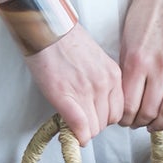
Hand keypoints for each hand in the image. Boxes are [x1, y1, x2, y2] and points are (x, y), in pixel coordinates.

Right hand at [24, 25, 123, 146]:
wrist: (45, 27)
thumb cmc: (64, 41)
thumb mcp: (95, 61)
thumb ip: (101, 83)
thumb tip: (97, 107)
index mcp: (113, 75)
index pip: (118, 112)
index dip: (103, 117)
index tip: (92, 115)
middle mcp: (105, 84)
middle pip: (106, 123)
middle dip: (92, 124)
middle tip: (78, 117)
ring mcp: (87, 91)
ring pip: (94, 129)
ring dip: (82, 128)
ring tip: (69, 117)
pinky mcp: (67, 96)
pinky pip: (80, 127)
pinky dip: (76, 136)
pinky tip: (70, 134)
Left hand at [119, 0, 162, 132]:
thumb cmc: (144, 15)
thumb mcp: (125, 43)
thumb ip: (126, 73)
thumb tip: (126, 102)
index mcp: (137, 61)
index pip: (129, 105)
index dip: (124, 118)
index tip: (123, 120)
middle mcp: (159, 66)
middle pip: (149, 111)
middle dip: (139, 123)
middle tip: (137, 123)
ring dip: (159, 123)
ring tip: (153, 124)